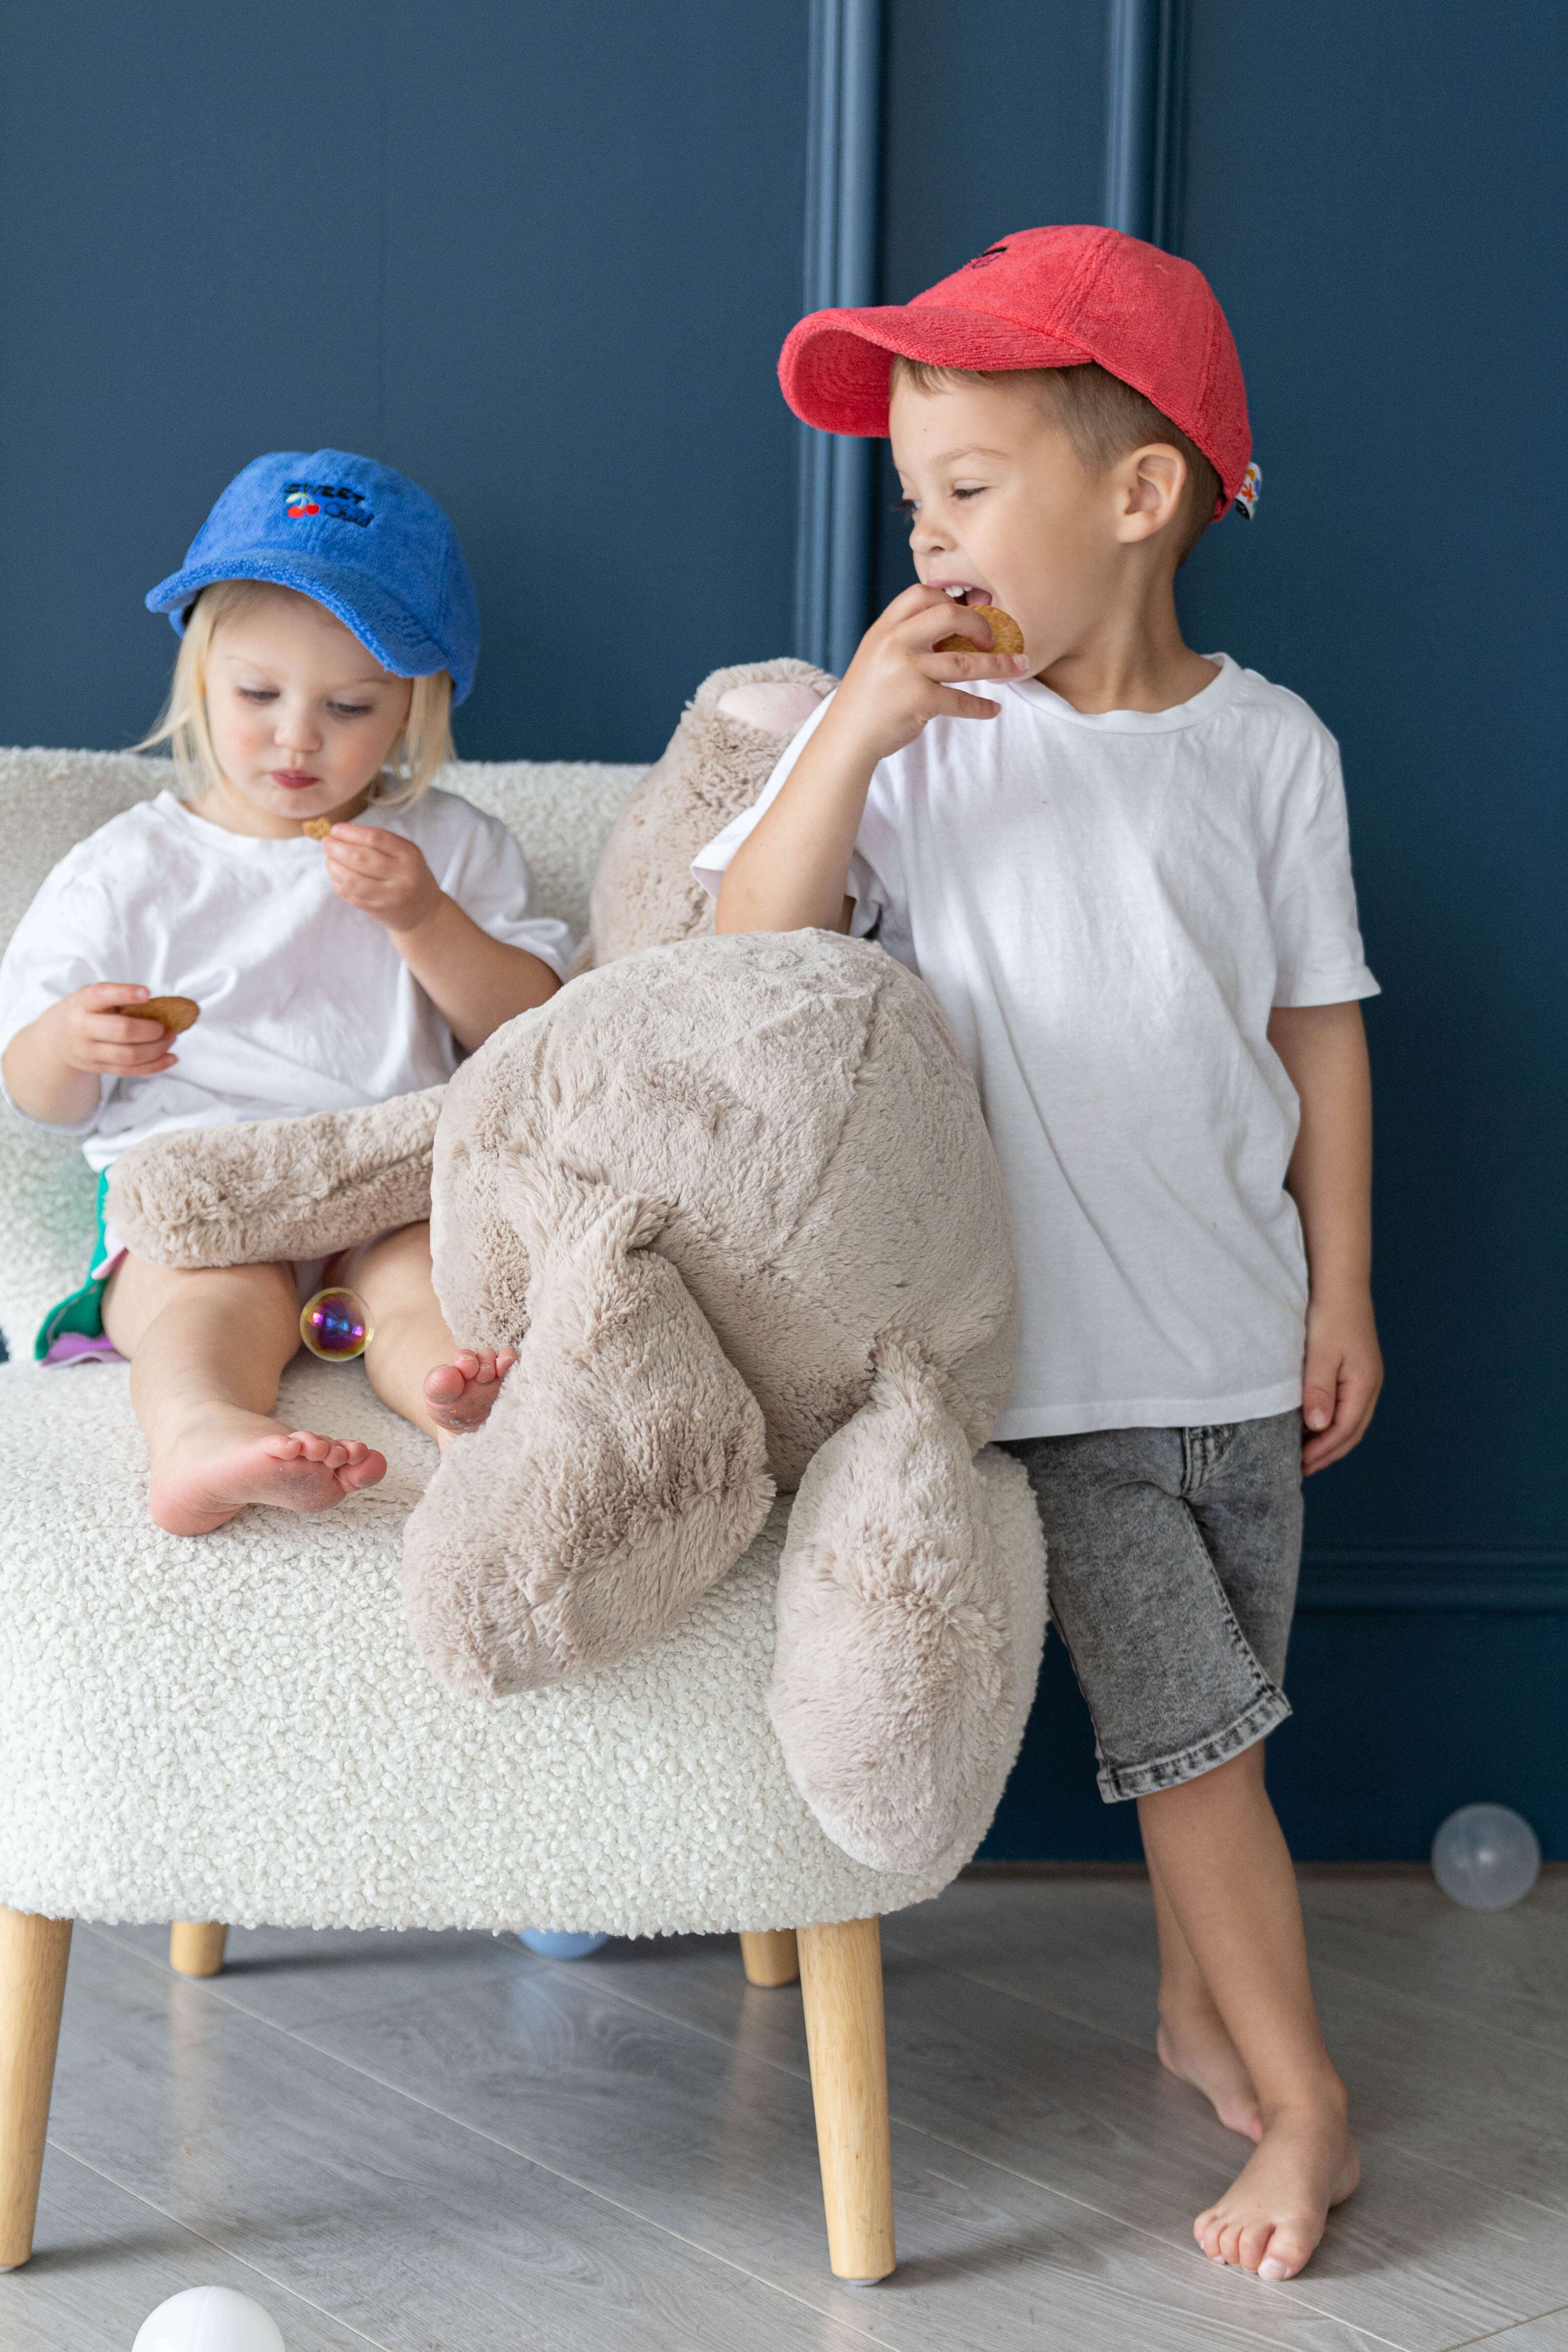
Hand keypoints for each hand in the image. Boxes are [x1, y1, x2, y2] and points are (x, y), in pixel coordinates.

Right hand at [44, 983, 179, 1077]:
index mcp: (81, 1003)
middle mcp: (81, 1028)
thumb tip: (161, 1007)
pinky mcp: (98, 1068)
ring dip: (157, 1048)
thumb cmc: (87, 1011)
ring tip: (171, 1038)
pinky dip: (155, 1066)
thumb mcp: (94, 997)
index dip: (125, 993)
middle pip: (122, 1031)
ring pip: (129, 1055)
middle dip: (151, 1030)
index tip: (147, 993)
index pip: (101, 995)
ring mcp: (88, 1052)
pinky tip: (172, 1058)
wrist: (58, 1037)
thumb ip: (120, 999)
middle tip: (166, 1026)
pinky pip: (130, 1071)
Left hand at [322, 824, 443, 934]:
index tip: (335, 830)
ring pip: (352, 880)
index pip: (375, 839)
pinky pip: (350, 896)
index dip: (351, 833)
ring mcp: (390, 896)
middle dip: (337, 849)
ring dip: (334, 867)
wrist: (423, 910)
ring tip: (329, 859)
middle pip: (361, 858)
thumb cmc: (408, 874)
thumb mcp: (404, 853)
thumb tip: (339, 834)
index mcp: (409, 855)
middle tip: (326, 843)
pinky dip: (337, 883)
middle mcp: (402, 876)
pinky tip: (335, 875)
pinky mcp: (378, 910)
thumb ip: (378, 842)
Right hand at [824, 582, 1031, 766]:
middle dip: (980, 624)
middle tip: (993, 639)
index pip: (921, 594)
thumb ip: (905, 639)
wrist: (847, 737)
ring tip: (1018, 668)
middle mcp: (894, 644)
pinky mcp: (918, 701)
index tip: (966, 613)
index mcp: (884, 629)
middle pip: (949, 615)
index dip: (949, 599)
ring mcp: (906, 671)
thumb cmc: (867, 698)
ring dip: (998, 665)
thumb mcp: (877, 656)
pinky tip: (992, 709)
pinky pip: (960, 700)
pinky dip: (981, 707)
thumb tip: (951, 630)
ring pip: (965, 661)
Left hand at [1301, 1287, 1382, 1474]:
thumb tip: (1318, 1427)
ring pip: (1351, 1421)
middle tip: (1303, 1468)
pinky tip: (1315, 1424)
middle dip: (1329, 1452)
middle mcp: (1370, 1386)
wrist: (1341, 1284)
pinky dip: (1333, 1422)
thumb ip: (1318, 1391)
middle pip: (1352, 1431)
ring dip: (1331, 1440)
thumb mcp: (1320, 1355)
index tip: (1300, 1464)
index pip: (1345, 1430)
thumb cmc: (1330, 1316)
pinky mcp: (1357, 1371)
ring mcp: (1366, 1379)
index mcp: (1364, 1385)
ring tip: (1307, 1453)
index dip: (1323, 1450)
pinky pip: (1348, 1407)